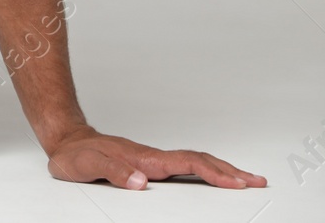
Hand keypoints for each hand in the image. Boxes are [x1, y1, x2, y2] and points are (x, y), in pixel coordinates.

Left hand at [44, 125, 266, 189]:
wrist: (66, 142)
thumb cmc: (76, 156)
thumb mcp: (87, 166)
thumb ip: (113, 173)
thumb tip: (141, 183)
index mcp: (145, 160)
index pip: (187, 164)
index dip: (213, 173)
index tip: (236, 183)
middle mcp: (154, 159)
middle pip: (200, 161)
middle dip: (230, 172)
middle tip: (258, 181)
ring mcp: (153, 161)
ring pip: (195, 162)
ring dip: (222, 170)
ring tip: (247, 179)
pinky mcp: (150, 165)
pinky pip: (185, 167)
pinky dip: (205, 171)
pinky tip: (212, 178)